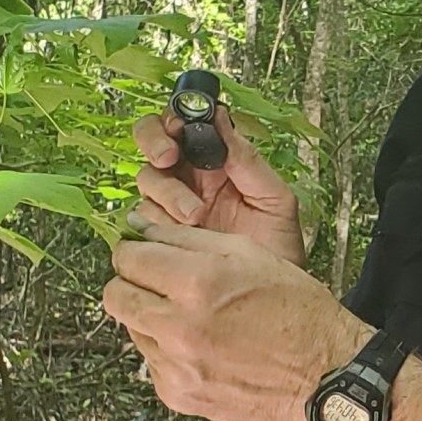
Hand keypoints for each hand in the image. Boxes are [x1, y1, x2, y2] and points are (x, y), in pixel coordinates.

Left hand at [104, 209, 366, 420]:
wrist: (323, 377)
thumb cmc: (296, 310)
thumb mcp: (250, 254)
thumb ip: (188, 240)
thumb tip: (141, 230)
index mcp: (196, 282)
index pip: (128, 258)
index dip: (135, 252)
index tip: (145, 254)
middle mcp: (178, 326)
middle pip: (115, 295)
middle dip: (131, 284)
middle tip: (158, 284)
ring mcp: (175, 366)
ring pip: (131, 329)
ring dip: (151, 319)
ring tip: (191, 319)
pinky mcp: (177, 395)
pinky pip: (152, 363)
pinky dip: (168, 353)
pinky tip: (203, 349)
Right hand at [132, 102, 305, 268]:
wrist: (273, 302)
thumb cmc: (280, 250)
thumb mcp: (275, 199)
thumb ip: (247, 160)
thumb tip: (221, 118)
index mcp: (219, 161)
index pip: (185, 124)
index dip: (175, 118)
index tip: (181, 127)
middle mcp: (192, 178)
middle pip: (153, 142)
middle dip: (154, 142)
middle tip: (168, 159)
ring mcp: (173, 206)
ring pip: (147, 179)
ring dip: (166, 192)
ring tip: (195, 215)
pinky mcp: (161, 235)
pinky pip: (141, 218)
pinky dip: (153, 222)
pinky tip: (177, 232)